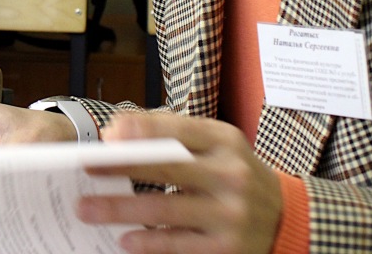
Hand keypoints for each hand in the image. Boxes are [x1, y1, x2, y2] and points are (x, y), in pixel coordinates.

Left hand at [78, 114, 281, 253]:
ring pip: (166, 209)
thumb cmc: (233, 173)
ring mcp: (230, 213)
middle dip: (122, 166)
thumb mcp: (215, 145)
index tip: (108, 134)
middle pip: (168, 167)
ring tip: (88, 208)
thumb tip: (117, 131)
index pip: (179, 129)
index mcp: (225, 141)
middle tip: (86, 167)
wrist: (284, 217)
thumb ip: (171, 133)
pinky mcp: (227, 247)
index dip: (142, 130)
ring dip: (121, 209)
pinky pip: (180, 244)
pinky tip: (124, 239)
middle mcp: (231, 174)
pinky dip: (149, 242)